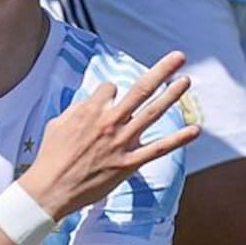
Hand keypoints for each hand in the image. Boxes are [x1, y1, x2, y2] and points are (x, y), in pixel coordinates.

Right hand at [20, 50, 199, 219]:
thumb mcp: (57, 124)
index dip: (110, 92)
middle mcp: (110, 121)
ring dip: (172, 95)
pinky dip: (177, 139)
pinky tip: (194, 130)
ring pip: (153, 113)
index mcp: (90, 110)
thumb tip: (90, 103)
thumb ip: (77, 110)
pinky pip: (158, 149)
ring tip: (186, 80)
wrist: (50, 188)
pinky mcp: (128, 163)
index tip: (109, 100)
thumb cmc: (50, 157)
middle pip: (141, 89)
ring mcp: (122, 142)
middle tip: (179, 56)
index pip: (110, 88)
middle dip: (162, 70)